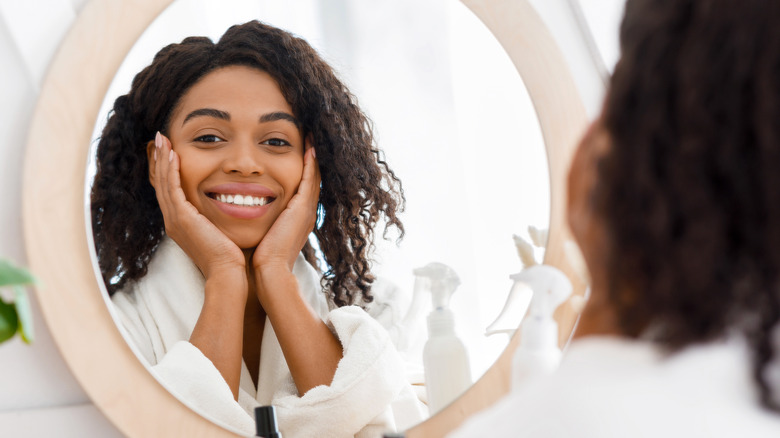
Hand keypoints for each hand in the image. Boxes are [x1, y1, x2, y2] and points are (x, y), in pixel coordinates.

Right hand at [150, 132, 246, 281]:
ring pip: (164, 183)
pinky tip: (173, 154)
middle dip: (161, 160)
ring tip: (163, 139)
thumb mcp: (219, 231)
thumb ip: (217, 218)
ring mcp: (175, 220)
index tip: (170, 151)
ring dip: (163, 159)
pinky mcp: (182, 219)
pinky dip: (171, 170)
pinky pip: (172, 189)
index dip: (168, 170)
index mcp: (181, 224)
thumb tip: (230, 205)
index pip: (170, 191)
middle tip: (161, 139)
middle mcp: (173, 221)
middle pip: (162, 184)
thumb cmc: (231, 256)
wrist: (228, 272)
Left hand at [252, 139, 319, 275]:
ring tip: (310, 135)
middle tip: (309, 138)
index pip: (300, 188)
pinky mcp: (303, 208)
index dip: (301, 170)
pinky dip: (311, 162)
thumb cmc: (259, 259)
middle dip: (310, 159)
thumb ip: (258, 223)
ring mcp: (306, 210)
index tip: (297, 152)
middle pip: (311, 179)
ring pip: (313, 176)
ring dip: (312, 155)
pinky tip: (309, 145)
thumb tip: (242, 214)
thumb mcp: (260, 236)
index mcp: (295, 219)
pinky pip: (310, 179)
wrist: (269, 272)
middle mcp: (305, 212)